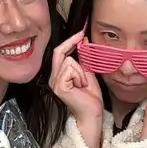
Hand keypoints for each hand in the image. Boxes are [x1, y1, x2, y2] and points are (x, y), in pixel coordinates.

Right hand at [48, 27, 103, 147]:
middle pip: (60, 52)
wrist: (92, 115)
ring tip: (83, 84)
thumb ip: (83, 58)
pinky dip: (79, 76)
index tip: (80, 33)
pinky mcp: (59, 86)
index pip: (59, 51)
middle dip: (73, 49)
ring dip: (81, 72)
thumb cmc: (90, 98)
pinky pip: (70, 69)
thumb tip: (84, 40)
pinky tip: (80, 87)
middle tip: (83, 47)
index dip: (70, 41)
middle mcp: (53, 77)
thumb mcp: (87, 73)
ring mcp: (55, 82)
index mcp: (58, 74)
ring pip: (69, 61)